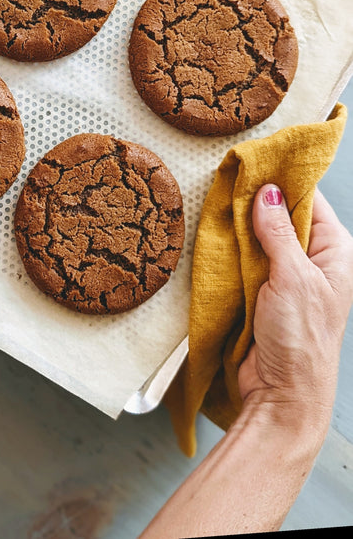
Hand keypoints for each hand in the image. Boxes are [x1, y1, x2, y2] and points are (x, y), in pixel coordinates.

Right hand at [238, 185, 352, 435]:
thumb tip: (268, 192)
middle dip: (257, 200)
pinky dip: (231, 247)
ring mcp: (287, 274)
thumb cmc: (300, 340)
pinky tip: (216, 233)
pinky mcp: (262, 289)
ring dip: (240, 225)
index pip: (310, 201)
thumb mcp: (292, 278)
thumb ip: (278, 233)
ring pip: (260, 235)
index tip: (256, 159)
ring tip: (217, 200)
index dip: (284, 179)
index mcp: (335, 252)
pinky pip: (245, 257)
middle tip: (229, 177)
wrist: (280, 393)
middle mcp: (313, 260)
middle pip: (283, 215)